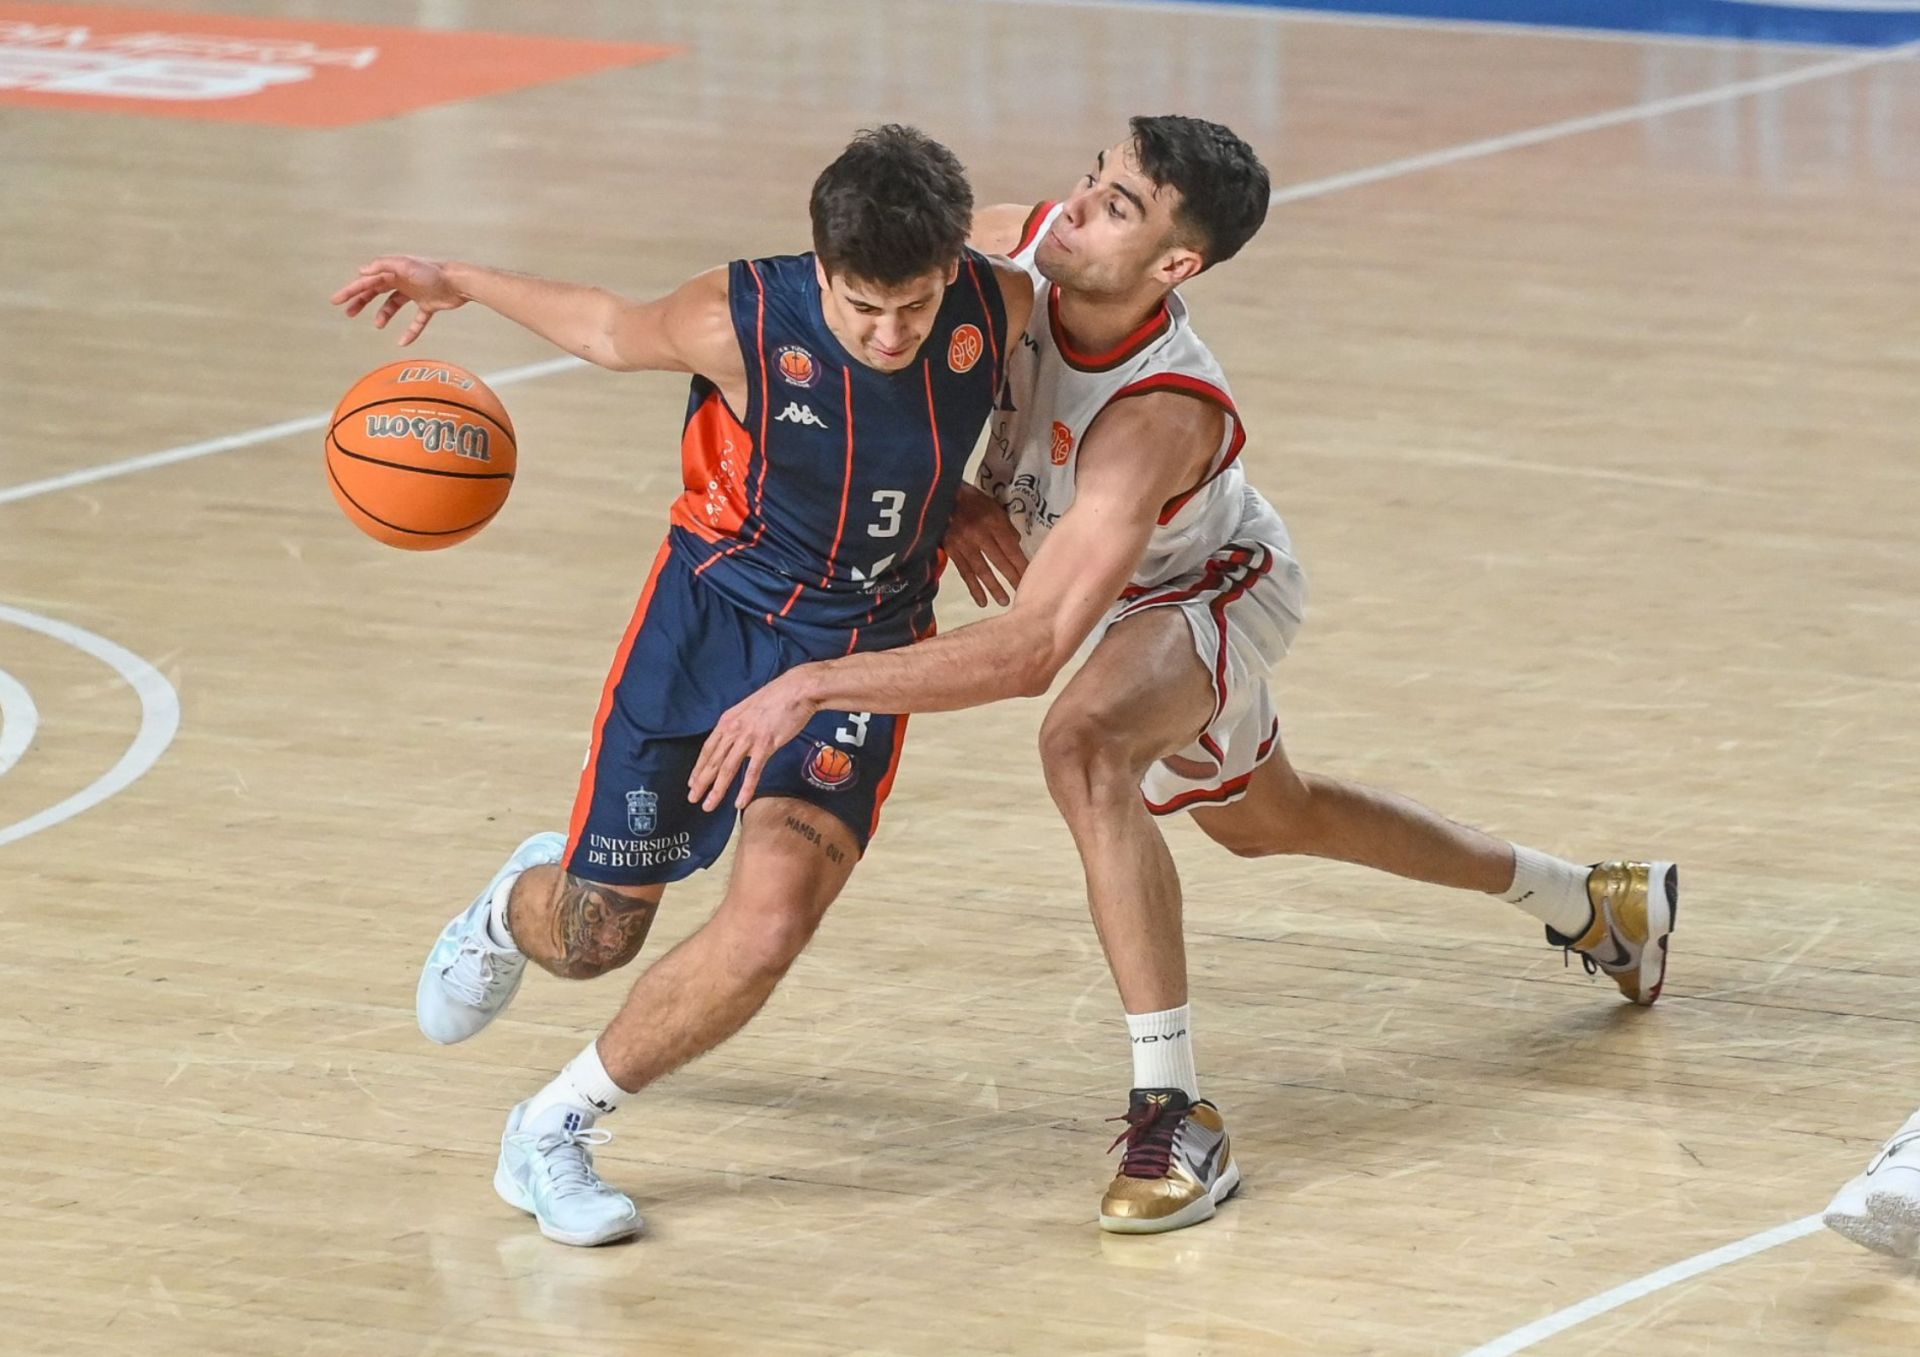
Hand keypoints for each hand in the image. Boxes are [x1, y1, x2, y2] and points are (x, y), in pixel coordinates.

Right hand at [330, 255, 466, 345]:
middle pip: (376, 292)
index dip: (351, 290)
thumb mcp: (406, 265)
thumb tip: (361, 271)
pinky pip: (416, 321)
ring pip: (393, 305)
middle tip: (348, 313)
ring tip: (378, 325)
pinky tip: (403, 342)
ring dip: (384, 315)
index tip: (336, 301)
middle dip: (361, 301)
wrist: (460, 282)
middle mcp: (403, 280)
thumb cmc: (434, 272)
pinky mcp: (429, 305)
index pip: (368, 281)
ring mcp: (415, 293)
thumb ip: (383, 265)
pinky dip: (410, 331)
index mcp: (394, 271)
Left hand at [688, 670, 819, 811]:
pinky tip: (739, 802)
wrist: (797, 690)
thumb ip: (740, 726)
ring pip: (727, 768)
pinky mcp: (765, 745)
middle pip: (714, 761)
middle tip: (693, 799)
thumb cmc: (777, 698)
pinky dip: (745, 788)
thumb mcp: (749, 709)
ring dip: (717, 790)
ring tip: (709, 805)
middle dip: (701, 782)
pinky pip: (753, 771)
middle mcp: (734, 730)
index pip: (708, 748)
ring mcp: (749, 738)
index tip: (692, 782)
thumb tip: (737, 742)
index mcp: (728, 720)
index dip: (699, 767)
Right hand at [943, 483, 1027, 607]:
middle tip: (1023, 594)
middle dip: (1012, 578)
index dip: (1022, 564)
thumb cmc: (970, 499)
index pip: (1011, 548)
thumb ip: (1005, 525)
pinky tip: (981, 601)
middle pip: (1000, 561)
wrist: (939, 496)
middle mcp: (980, 535)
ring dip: (994, 588)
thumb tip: (1017, 543)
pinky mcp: (952, 552)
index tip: (1032, 577)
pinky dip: (974, 588)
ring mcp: (964, 545)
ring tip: (1004, 601)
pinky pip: (965, 573)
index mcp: (993, 522)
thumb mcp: (992, 505)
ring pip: (982, 571)